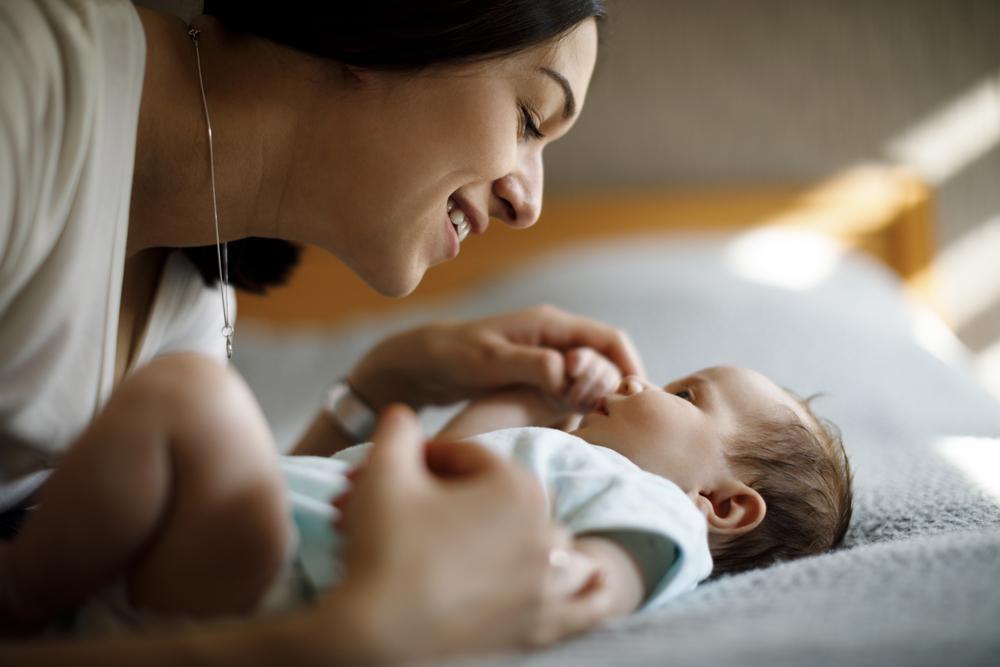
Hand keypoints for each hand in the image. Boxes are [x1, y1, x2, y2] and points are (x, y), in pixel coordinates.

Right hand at [328, 406, 612, 660]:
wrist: (374, 629)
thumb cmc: (382, 546)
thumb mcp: (383, 471)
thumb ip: (398, 430)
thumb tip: (402, 414)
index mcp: (517, 487)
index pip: (473, 459)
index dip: (431, 458)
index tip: (401, 472)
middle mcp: (545, 533)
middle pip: (511, 502)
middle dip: (470, 500)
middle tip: (424, 511)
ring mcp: (547, 585)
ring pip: (559, 551)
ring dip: (542, 543)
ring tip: (510, 544)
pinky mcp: (541, 628)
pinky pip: (586, 608)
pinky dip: (592, 593)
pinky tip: (592, 580)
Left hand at [349, 305, 644, 410]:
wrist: (424, 361)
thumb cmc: (454, 357)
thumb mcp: (490, 363)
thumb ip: (531, 366)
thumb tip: (568, 372)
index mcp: (550, 324)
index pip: (610, 339)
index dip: (629, 367)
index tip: (635, 400)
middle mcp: (555, 334)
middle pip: (606, 357)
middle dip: (614, 386)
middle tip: (608, 420)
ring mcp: (549, 352)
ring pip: (592, 373)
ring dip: (598, 396)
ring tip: (595, 426)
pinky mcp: (540, 370)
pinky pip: (574, 383)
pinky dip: (581, 401)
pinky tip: (577, 426)